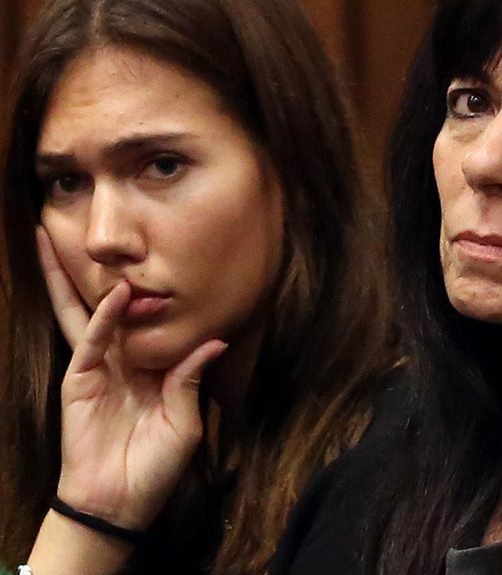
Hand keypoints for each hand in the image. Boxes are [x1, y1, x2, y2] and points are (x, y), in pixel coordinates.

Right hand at [37, 226, 226, 533]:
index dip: (148, 287)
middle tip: (74, 228)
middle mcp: (119, 358)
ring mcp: (96, 367)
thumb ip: (191, 380)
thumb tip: (214, 340)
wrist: (122, 502)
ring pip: (85, 312)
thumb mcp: (186, 420)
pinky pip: (90, 342)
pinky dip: (103, 317)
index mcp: (147, 364)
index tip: (158, 249)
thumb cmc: (155, 466)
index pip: (144, 316)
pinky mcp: (79, 382)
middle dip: (89, 267)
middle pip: (101, 303)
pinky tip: (116, 293)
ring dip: (74, 277)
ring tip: (59, 239)